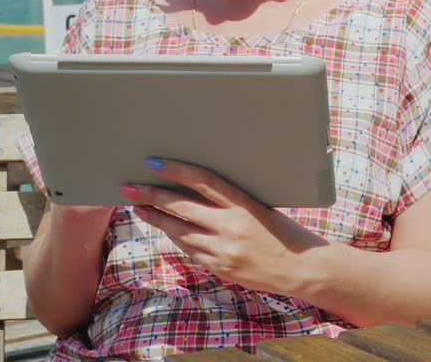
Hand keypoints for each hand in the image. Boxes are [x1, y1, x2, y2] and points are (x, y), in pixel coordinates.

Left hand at [119, 158, 329, 295]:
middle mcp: (231, 227)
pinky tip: (165, 228)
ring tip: (139, 206)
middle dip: (151, 196)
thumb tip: (195, 188)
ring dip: (156, 218)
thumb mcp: (261, 208)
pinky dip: (176, 237)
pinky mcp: (220, 268)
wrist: (302, 269)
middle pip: (181, 207)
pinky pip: (190, 250)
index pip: (203, 181)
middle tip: (128, 187)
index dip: (176, 171)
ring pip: (179, 231)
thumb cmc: (284, 232)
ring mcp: (223, 251)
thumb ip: (231, 201)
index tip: (153, 163)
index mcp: (244, 205)